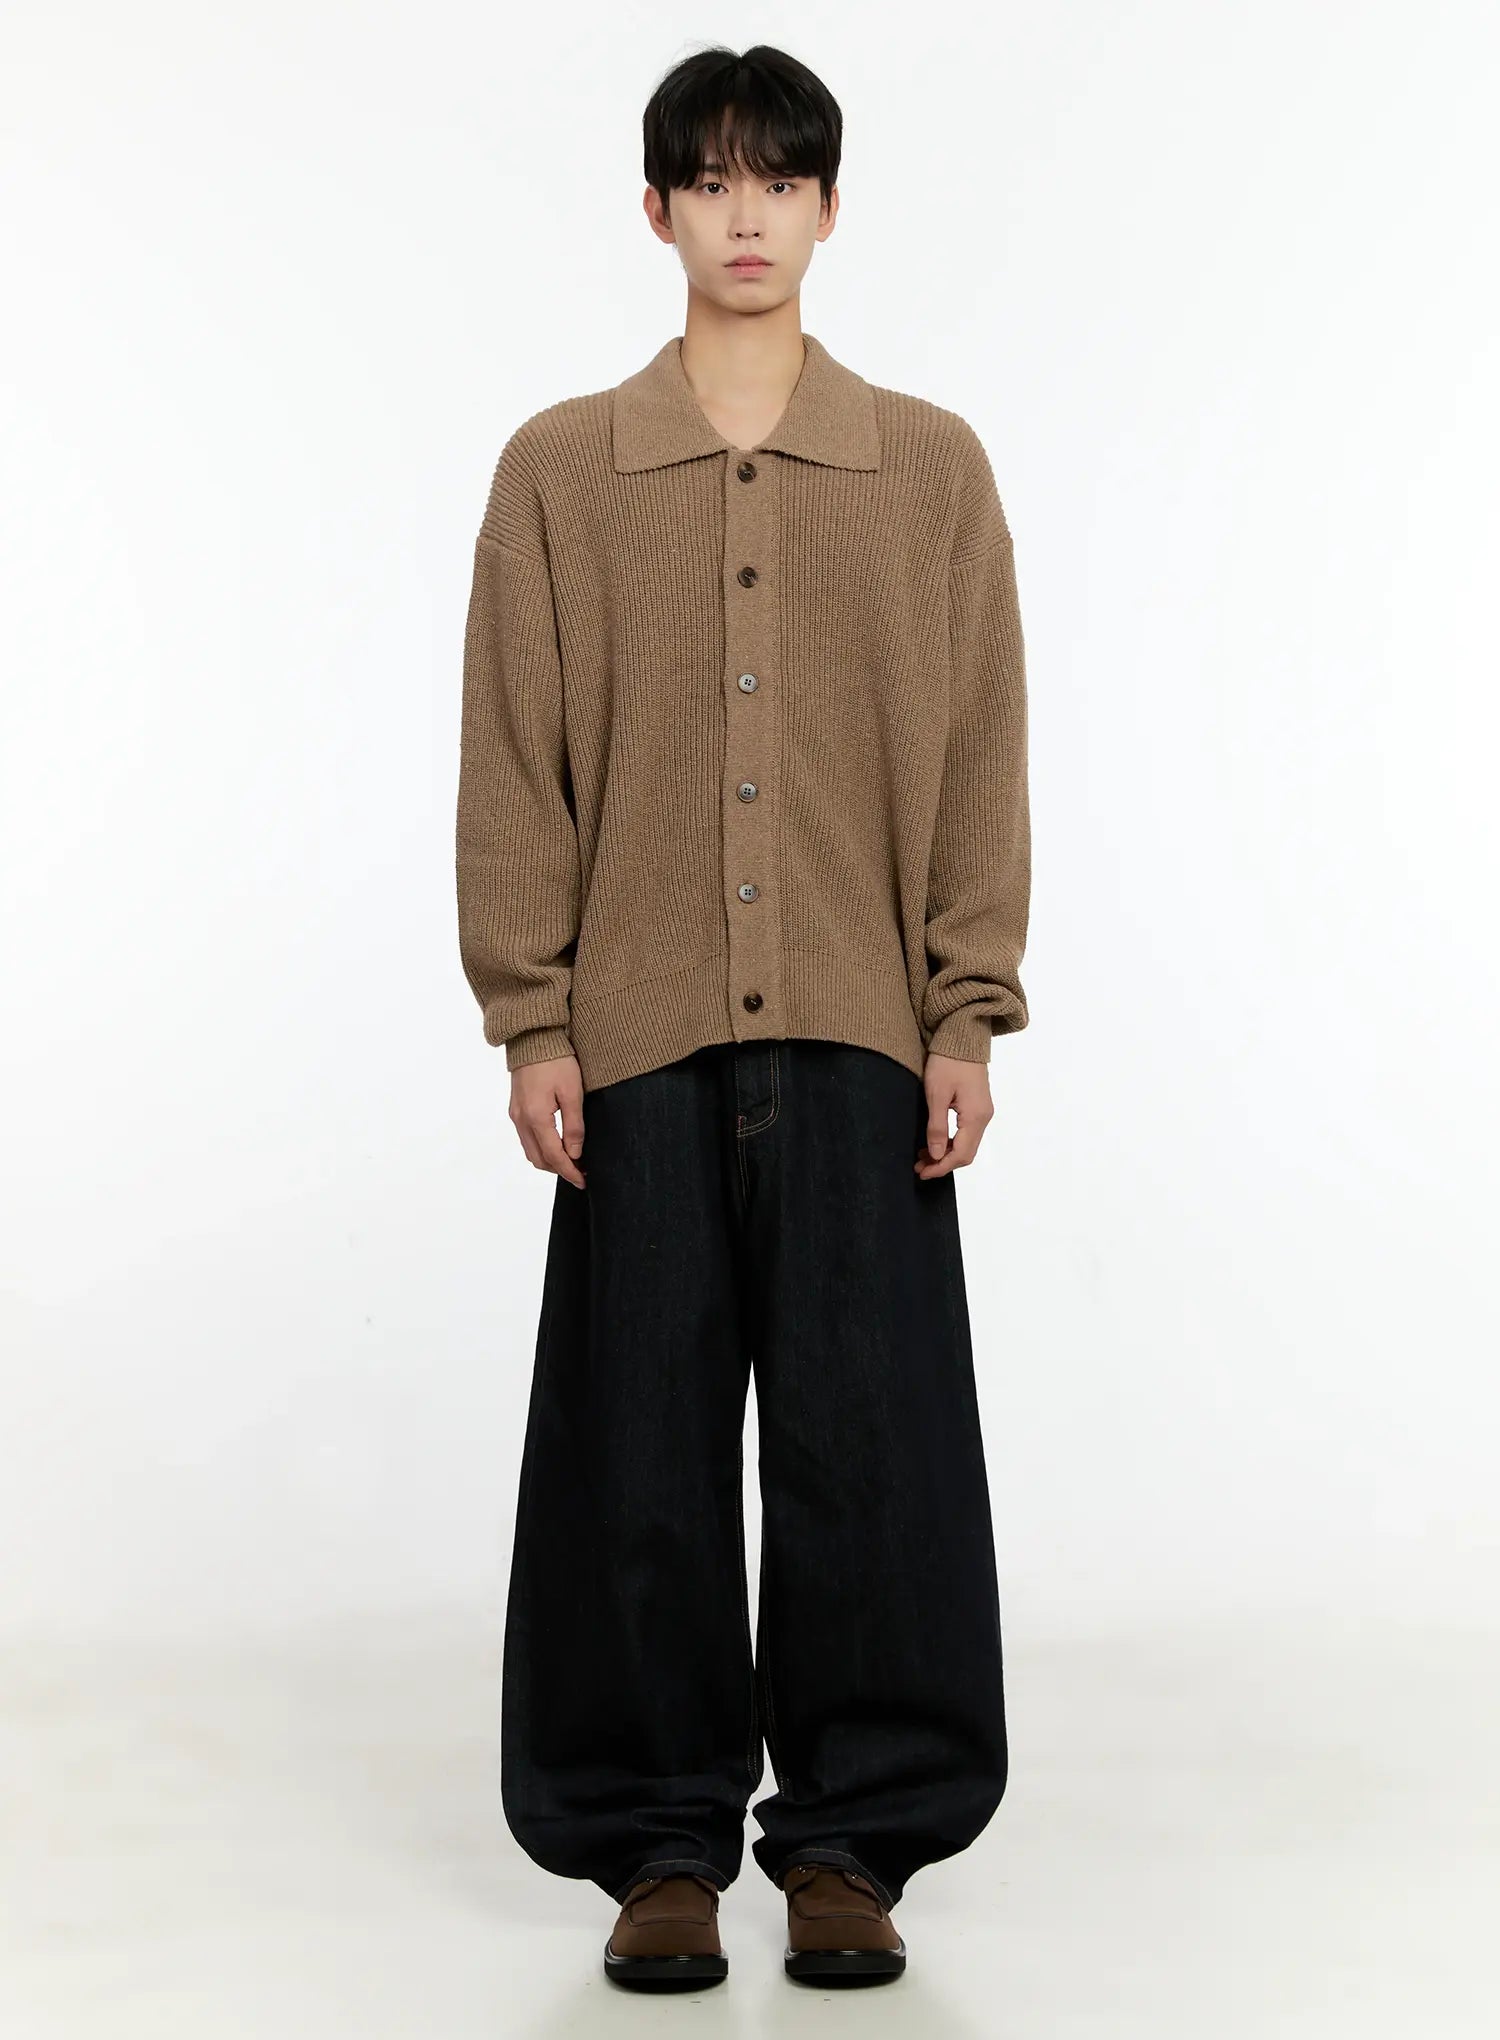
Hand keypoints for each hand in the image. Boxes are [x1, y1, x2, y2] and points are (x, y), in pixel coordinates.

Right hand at [509, 1055, 586, 1187]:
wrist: (532, 1037)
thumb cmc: (555, 1060)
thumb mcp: (572, 1093)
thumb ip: (574, 1126)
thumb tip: (574, 1153)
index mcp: (536, 1117)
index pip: (554, 1156)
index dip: (570, 1172)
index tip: (584, 1180)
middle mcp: (521, 1120)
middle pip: (539, 1159)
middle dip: (560, 1169)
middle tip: (581, 1171)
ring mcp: (516, 1115)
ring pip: (531, 1151)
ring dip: (550, 1160)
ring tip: (572, 1159)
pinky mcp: (516, 1109)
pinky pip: (527, 1138)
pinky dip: (541, 1148)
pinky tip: (557, 1144)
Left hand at [915, 1054, 993, 1177]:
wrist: (962, 1036)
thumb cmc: (948, 1062)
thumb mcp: (937, 1095)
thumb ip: (937, 1127)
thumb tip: (936, 1155)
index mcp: (976, 1116)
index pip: (961, 1154)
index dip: (941, 1167)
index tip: (922, 1172)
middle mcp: (984, 1117)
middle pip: (966, 1153)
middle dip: (942, 1163)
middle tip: (918, 1167)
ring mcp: (982, 1111)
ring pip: (965, 1144)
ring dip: (945, 1153)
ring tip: (921, 1156)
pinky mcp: (977, 1106)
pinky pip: (966, 1132)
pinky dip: (950, 1141)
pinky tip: (933, 1140)